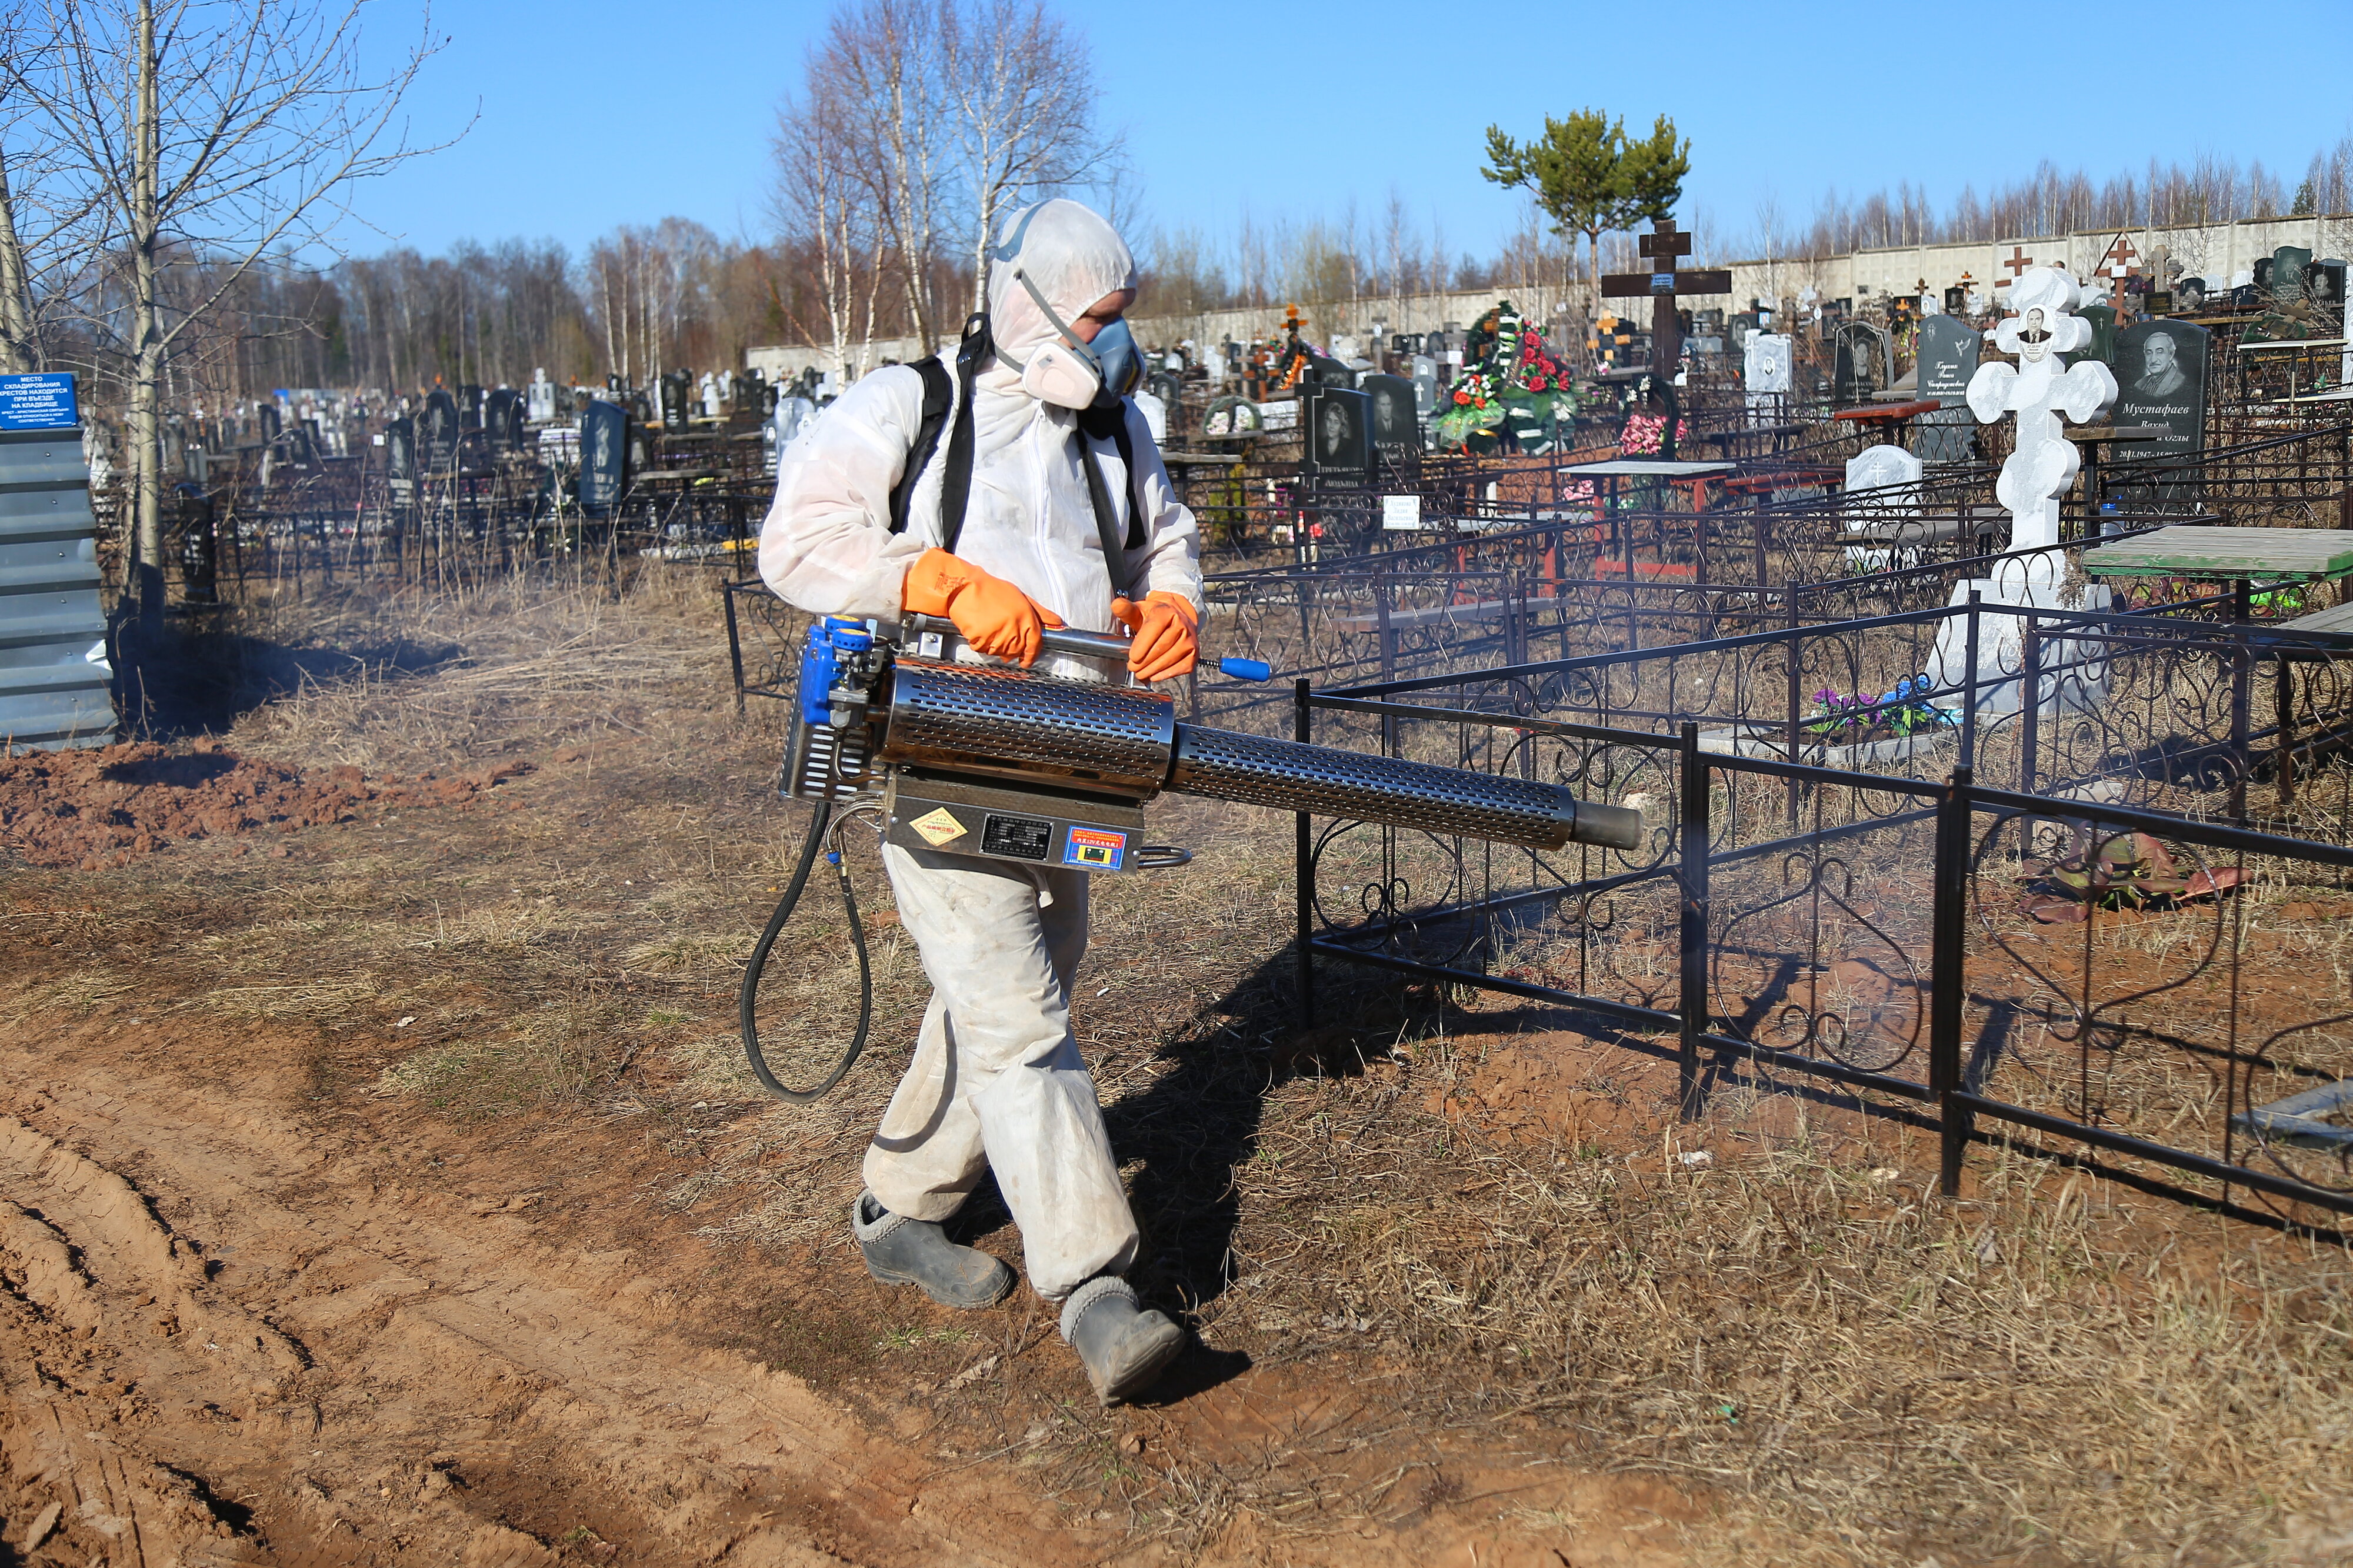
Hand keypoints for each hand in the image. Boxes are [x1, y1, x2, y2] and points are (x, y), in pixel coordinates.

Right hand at [901, 548, 1063, 666]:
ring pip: (1000, 652)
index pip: (1035, 642)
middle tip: (1001, 638)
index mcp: (1025, 616)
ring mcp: (997, 634)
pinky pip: (983, 649)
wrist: (965, 588)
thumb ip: (1040, 613)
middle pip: (1017, 650)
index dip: (1031, 654)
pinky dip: (981, 643)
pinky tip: (979, 629)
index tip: (1026, 661)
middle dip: (1011, 650)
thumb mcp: (1021, 597)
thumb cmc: (992, 590)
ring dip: (995, 646)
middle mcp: (1014, 627)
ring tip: (989, 628)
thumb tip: (1058, 623)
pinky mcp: (981, 639)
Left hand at [1110, 591, 1198, 681]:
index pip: (1153, 629)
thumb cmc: (1156, 616)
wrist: (1177, 617)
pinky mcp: (1193, 653)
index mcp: (1167, 612)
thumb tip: (1116, 605)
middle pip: (1160, 648)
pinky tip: (1154, 675)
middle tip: (1132, 668)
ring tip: (1140, 673)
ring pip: (1170, 659)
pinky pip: (1180, 667)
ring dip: (1152, 670)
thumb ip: (1126, 610)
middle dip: (1144, 662)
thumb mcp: (1139, 610)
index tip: (1132, 657)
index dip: (1142, 646)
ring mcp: (1190, 640)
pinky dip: (1166, 674)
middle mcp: (1182, 625)